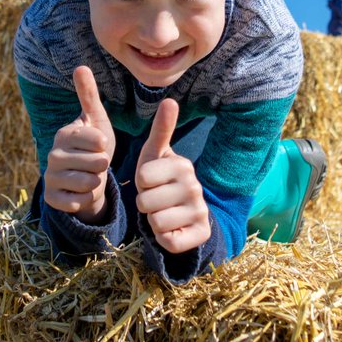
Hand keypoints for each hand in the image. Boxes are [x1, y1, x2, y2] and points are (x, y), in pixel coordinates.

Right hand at [44, 66, 115, 222]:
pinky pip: (77, 202)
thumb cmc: (95, 148)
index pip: (95, 140)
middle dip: (103, 166)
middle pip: (94, 163)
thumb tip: (80, 66)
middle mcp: (52, 154)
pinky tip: (82, 192)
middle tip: (97, 164)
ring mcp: (49, 177)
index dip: (104, 145)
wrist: (88, 180)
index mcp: (64, 134)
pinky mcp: (51, 198)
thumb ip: (89, 96)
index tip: (101, 145)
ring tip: (91, 176)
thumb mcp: (97, 121)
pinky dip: (86, 199)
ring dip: (96, 183)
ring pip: (87, 183)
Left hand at [135, 99, 210, 253]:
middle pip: (146, 202)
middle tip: (157, 200)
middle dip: (145, 204)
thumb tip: (170, 100)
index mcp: (183, 165)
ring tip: (164, 213)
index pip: (143, 177)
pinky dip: (164, 238)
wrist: (183, 213)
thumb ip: (161, 129)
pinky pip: (168, 241)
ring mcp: (200, 211)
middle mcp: (195, 187)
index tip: (151, 181)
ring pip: (156, 222)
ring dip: (154, 221)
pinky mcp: (201, 234)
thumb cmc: (161, 180)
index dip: (140, 182)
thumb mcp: (156, 155)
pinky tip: (172, 228)